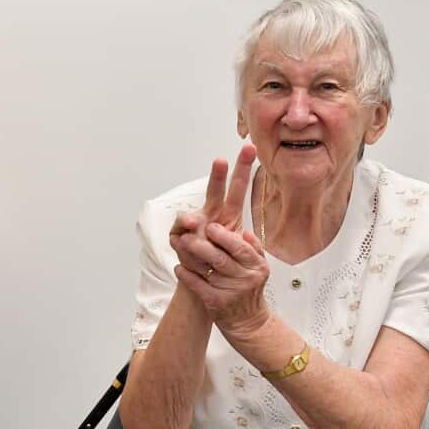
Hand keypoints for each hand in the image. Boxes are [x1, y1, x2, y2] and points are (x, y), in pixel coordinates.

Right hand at [169, 143, 254, 277]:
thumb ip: (243, 243)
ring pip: (188, 217)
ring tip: (194, 224)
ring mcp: (192, 226)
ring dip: (190, 220)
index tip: (250, 148)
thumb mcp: (241, 253)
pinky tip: (185, 245)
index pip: (237, 188)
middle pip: (214, 191)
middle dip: (217, 175)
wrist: (205, 279)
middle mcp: (210, 215)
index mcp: (229, 214)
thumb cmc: (223, 261)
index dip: (243, 169)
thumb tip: (242, 235)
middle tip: (220, 161)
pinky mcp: (178, 237)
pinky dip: (184, 243)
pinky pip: (178, 235)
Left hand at [174, 221, 270, 337]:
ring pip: (206, 270)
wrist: (248, 321)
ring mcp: (230, 291)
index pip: (240, 248)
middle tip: (187, 234)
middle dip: (201, 245)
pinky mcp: (216, 302)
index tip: (209, 226)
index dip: (223, 236)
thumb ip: (254, 248)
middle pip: (220, 258)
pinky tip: (178, 267)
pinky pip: (198, 285)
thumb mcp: (259, 268)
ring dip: (189, 256)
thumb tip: (244, 231)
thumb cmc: (250, 290)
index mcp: (257, 266)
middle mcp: (245, 278)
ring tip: (178, 244)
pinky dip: (187, 275)